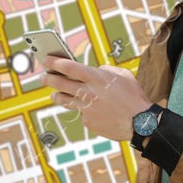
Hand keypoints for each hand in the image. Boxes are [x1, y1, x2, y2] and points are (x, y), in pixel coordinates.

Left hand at [38, 55, 152, 142]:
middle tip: (43, 77)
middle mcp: (88, 92)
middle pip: (60, 84)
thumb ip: (107, 70)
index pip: (68, 67)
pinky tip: (90, 111)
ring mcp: (86, 108)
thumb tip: (97, 70)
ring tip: (54, 93)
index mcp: (96, 78)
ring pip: (64, 100)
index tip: (46, 60)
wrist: (139, 123)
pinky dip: (83, 111)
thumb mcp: (123, 76)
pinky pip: (80, 114)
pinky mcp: (87, 122)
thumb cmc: (133, 97)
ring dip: (57, 95)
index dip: (54, 62)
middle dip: (48, 78)